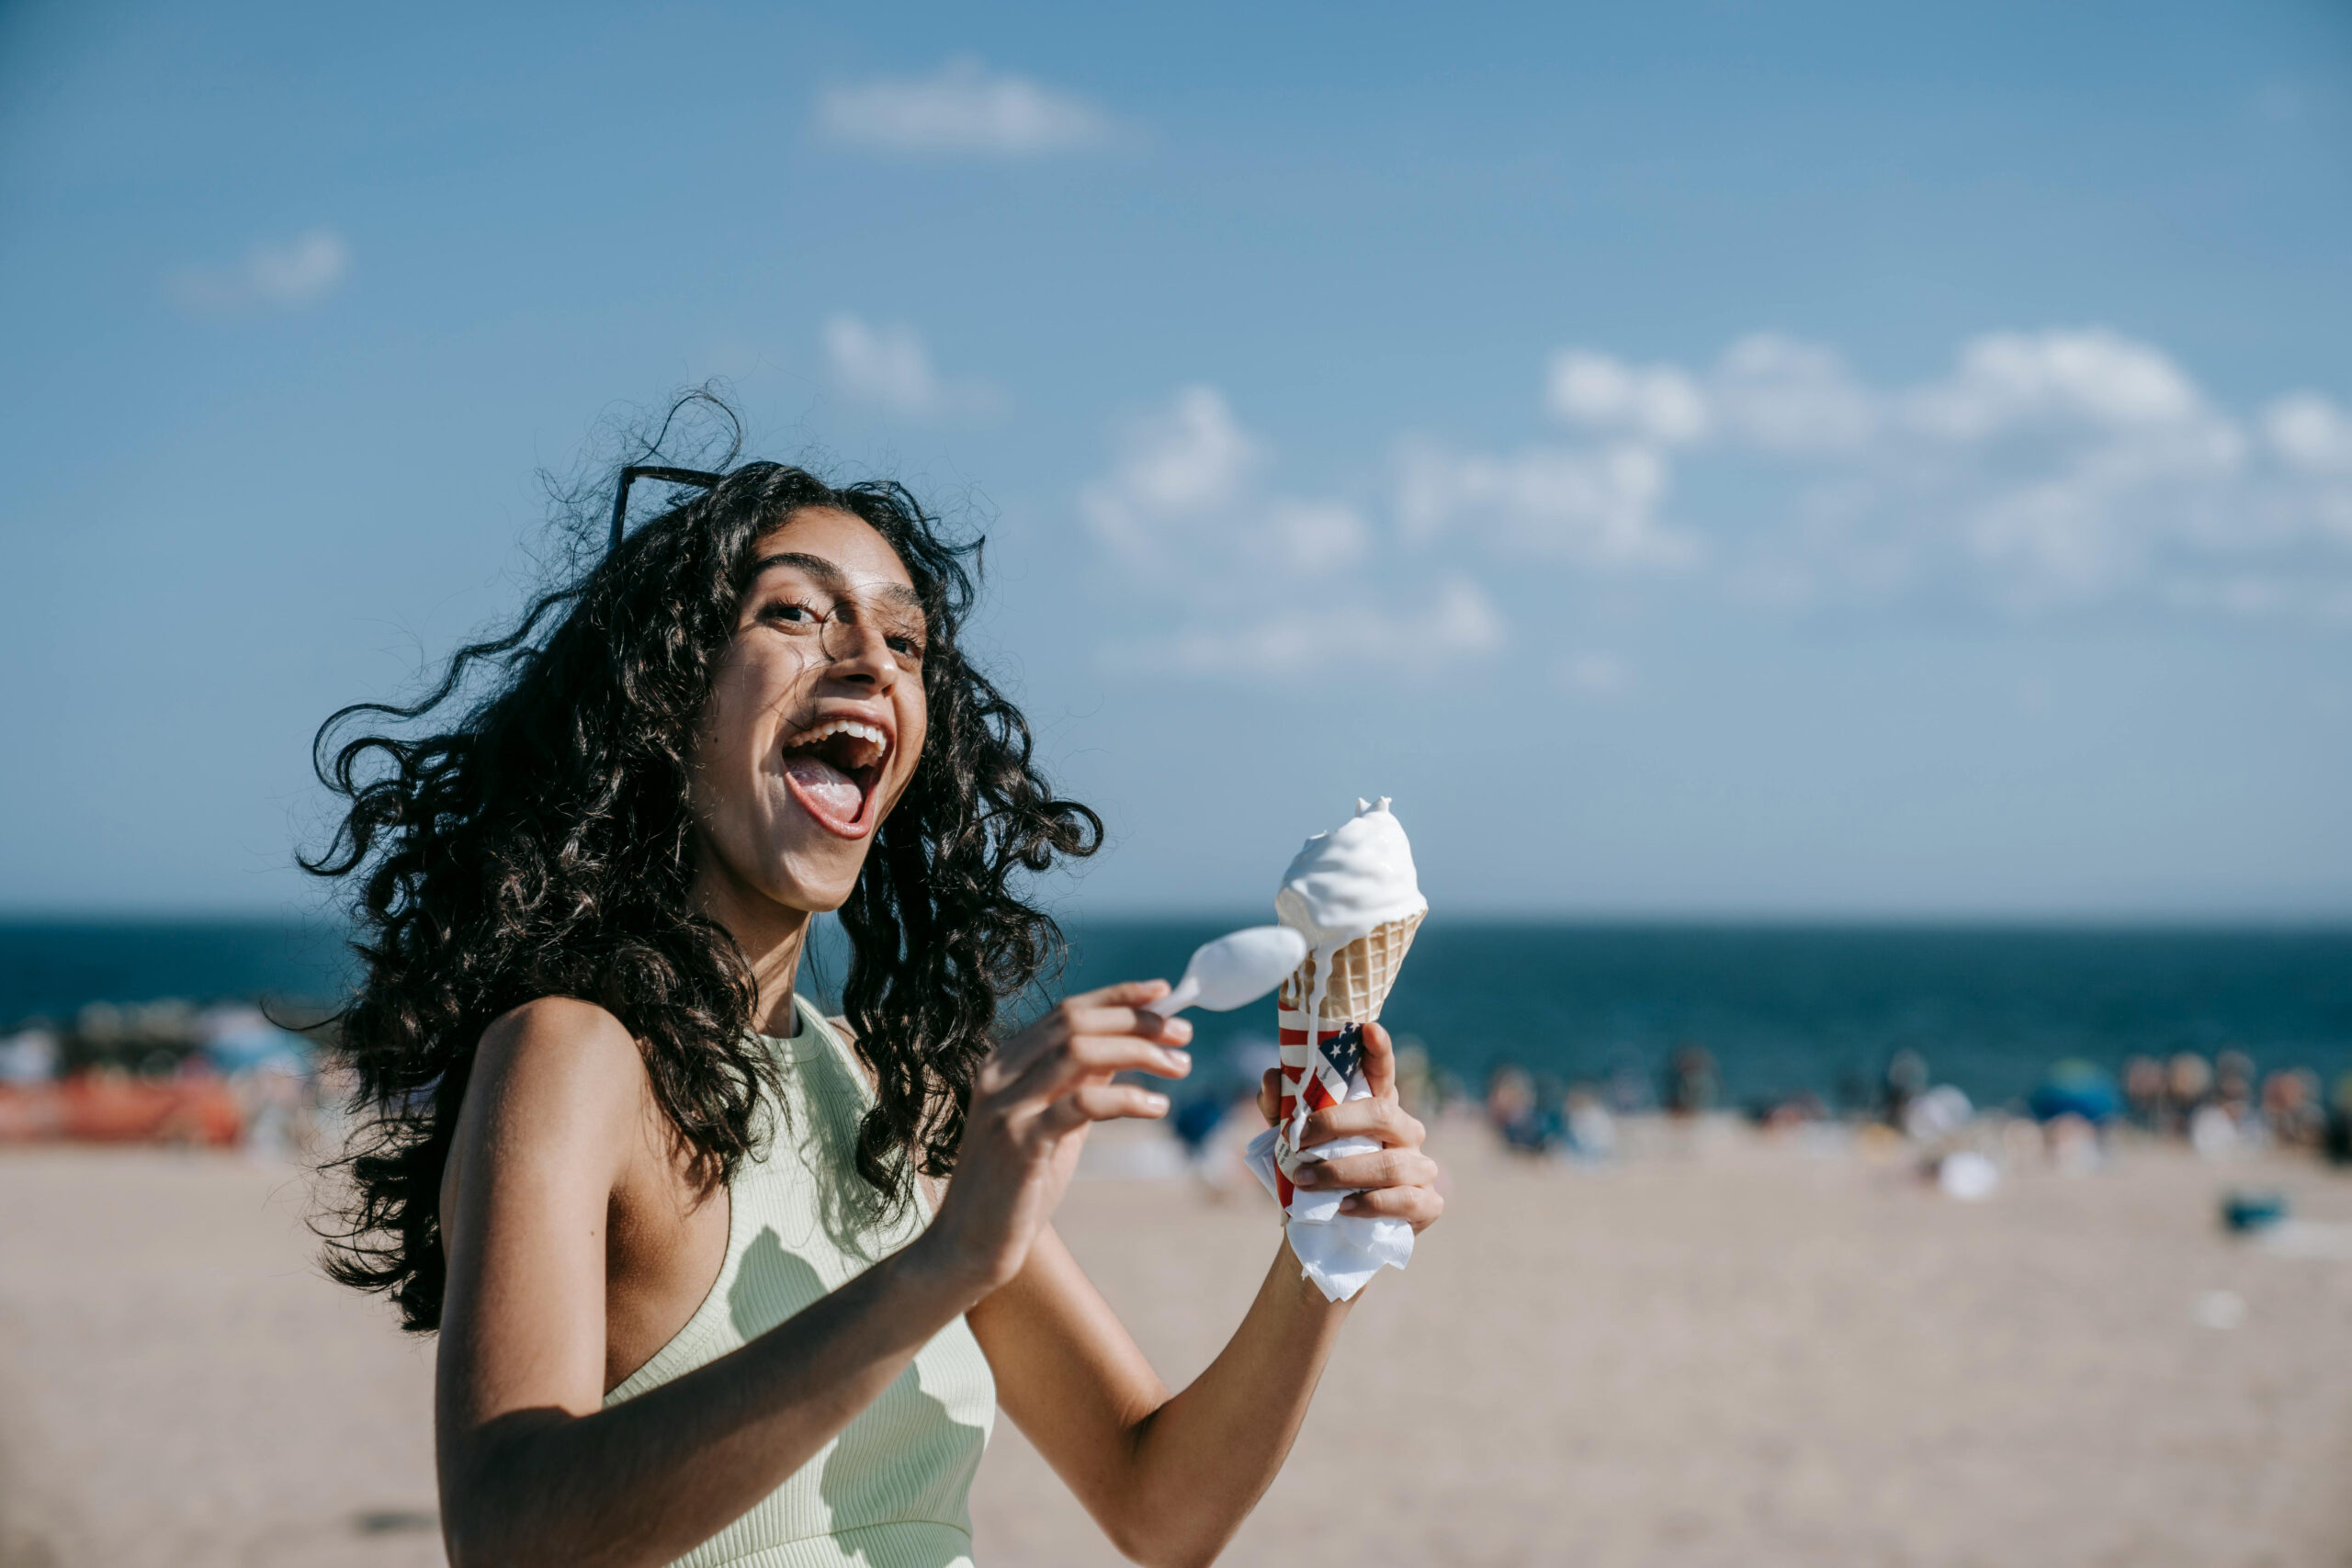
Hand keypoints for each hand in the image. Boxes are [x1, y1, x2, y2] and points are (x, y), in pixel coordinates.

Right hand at [920, 981, 1192, 1298]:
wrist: (971, 1245)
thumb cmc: (1017, 1184)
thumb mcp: (1052, 1121)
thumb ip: (1080, 1081)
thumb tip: (1129, 1044)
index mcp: (1003, 1062)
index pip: (1067, 1010)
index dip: (1119, 996)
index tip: (1164, 992)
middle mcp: (998, 1075)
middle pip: (1077, 1023)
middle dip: (1137, 1021)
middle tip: (1183, 1035)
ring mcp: (1005, 1107)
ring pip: (1080, 1052)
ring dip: (1139, 1052)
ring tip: (1179, 1066)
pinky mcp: (1019, 1143)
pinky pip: (1082, 1103)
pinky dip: (1127, 1099)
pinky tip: (1157, 1106)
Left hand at [1256, 1021, 1443, 1232]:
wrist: (1326, 1233)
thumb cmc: (1314, 1175)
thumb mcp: (1288, 1141)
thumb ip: (1279, 1108)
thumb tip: (1273, 1075)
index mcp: (1376, 1108)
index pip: (1381, 1073)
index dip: (1379, 1051)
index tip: (1369, 1028)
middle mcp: (1405, 1131)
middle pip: (1382, 1114)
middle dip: (1336, 1123)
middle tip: (1298, 1140)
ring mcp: (1421, 1168)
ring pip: (1390, 1164)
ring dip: (1341, 1172)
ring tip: (1304, 1180)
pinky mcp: (1427, 1204)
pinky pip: (1406, 1200)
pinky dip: (1370, 1204)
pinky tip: (1343, 1207)